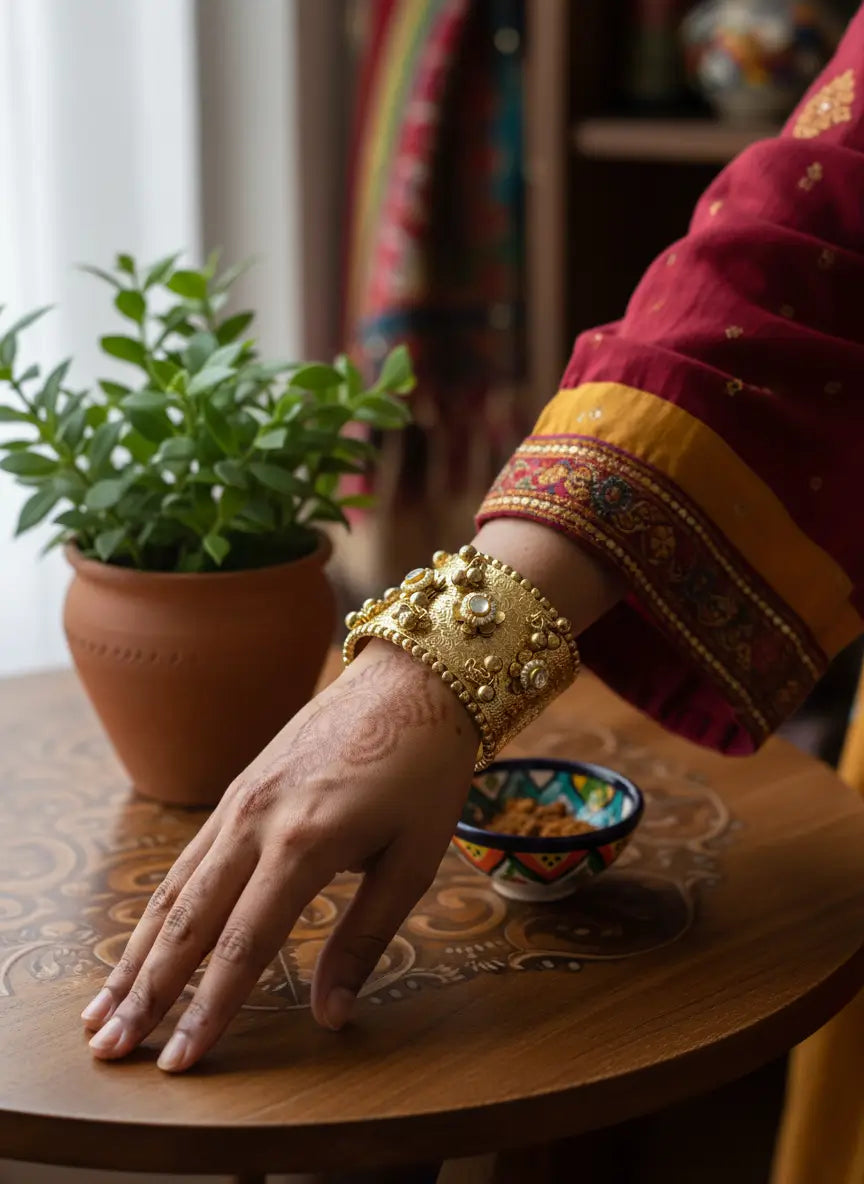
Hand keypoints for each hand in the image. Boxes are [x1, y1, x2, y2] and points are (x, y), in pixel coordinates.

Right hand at [80, 641, 476, 1071]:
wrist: (410, 680)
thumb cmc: (424, 770)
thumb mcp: (413, 859)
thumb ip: (365, 938)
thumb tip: (331, 1016)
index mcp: (304, 842)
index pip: (242, 945)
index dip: (209, 1009)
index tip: (181, 1061)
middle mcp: (255, 821)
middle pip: (187, 921)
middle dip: (146, 992)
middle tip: (108, 1049)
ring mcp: (239, 801)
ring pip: (173, 889)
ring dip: (136, 952)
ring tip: (102, 1007)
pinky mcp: (237, 789)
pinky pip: (188, 858)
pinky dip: (158, 906)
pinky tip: (144, 938)